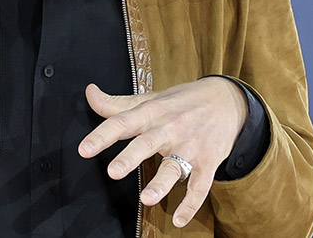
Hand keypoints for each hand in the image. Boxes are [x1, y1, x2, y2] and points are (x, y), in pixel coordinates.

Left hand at [78, 79, 247, 227]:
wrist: (227, 100)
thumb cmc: (182, 102)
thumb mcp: (150, 99)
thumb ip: (118, 103)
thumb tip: (90, 92)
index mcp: (151, 113)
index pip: (122, 122)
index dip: (102, 136)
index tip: (84, 150)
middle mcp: (169, 129)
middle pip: (147, 143)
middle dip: (130, 158)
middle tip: (113, 172)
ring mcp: (190, 146)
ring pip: (174, 167)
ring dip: (161, 184)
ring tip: (147, 199)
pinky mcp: (208, 162)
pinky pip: (200, 186)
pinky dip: (191, 204)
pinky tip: (179, 219)